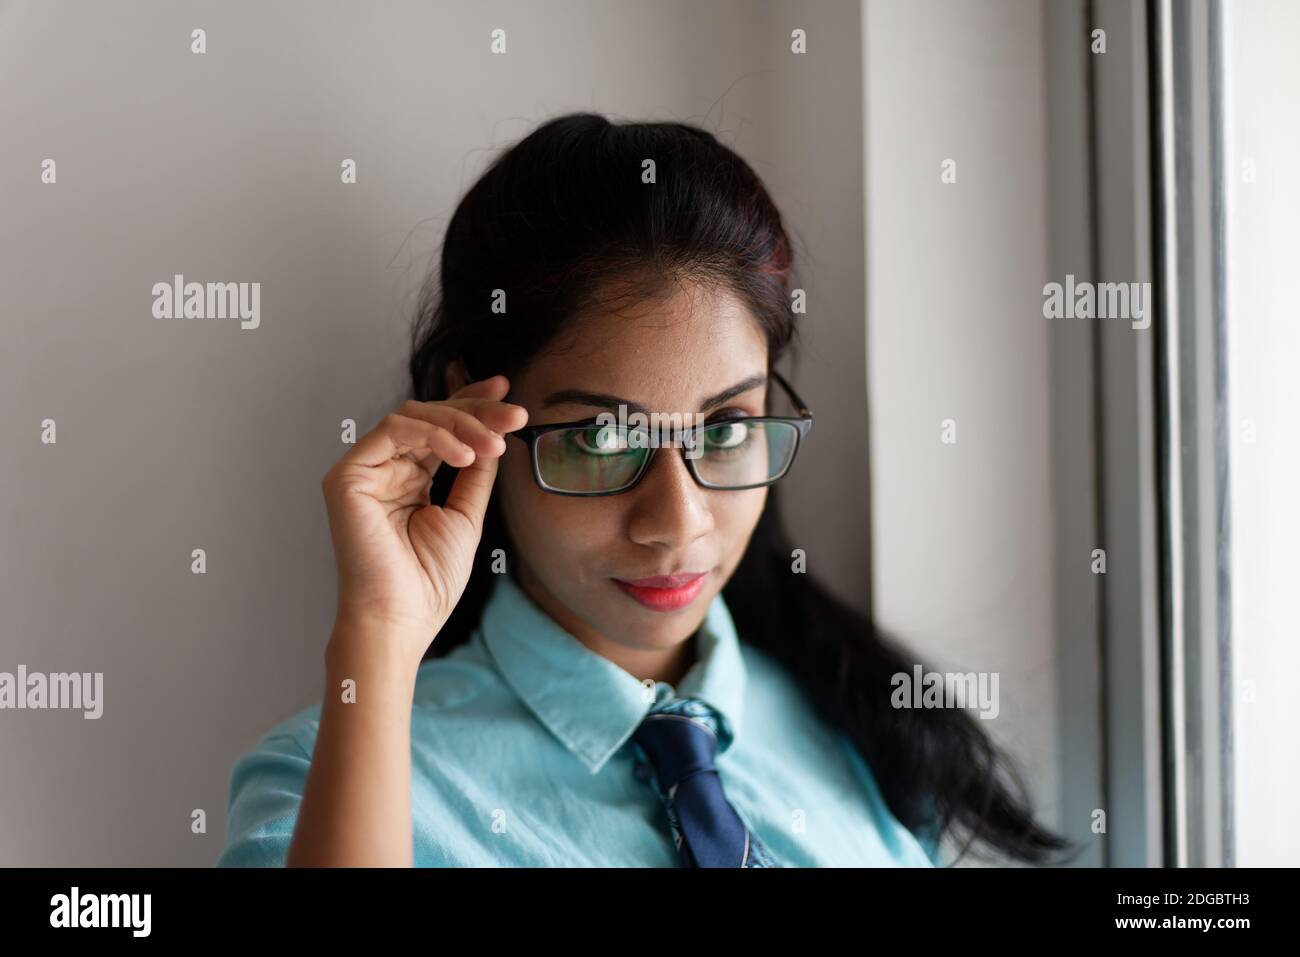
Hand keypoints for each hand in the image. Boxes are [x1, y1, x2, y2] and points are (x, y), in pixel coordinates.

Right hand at [319, 374, 527, 666]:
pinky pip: (393, 431)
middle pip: (429, 415)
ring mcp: (364, 470)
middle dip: (477, 409)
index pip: (440, 428)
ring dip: (461, 422)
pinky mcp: (348, 475)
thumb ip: (476, 472)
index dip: (471, 403)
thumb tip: (495, 432)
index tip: (508, 393)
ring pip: (413, 415)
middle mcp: (385, 469)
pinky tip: (464, 455)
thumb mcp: (466, 514)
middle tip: (515, 415)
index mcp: (409, 478)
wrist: (403, 618)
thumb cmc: (430, 581)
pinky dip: (434, 434)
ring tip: (494, 445)